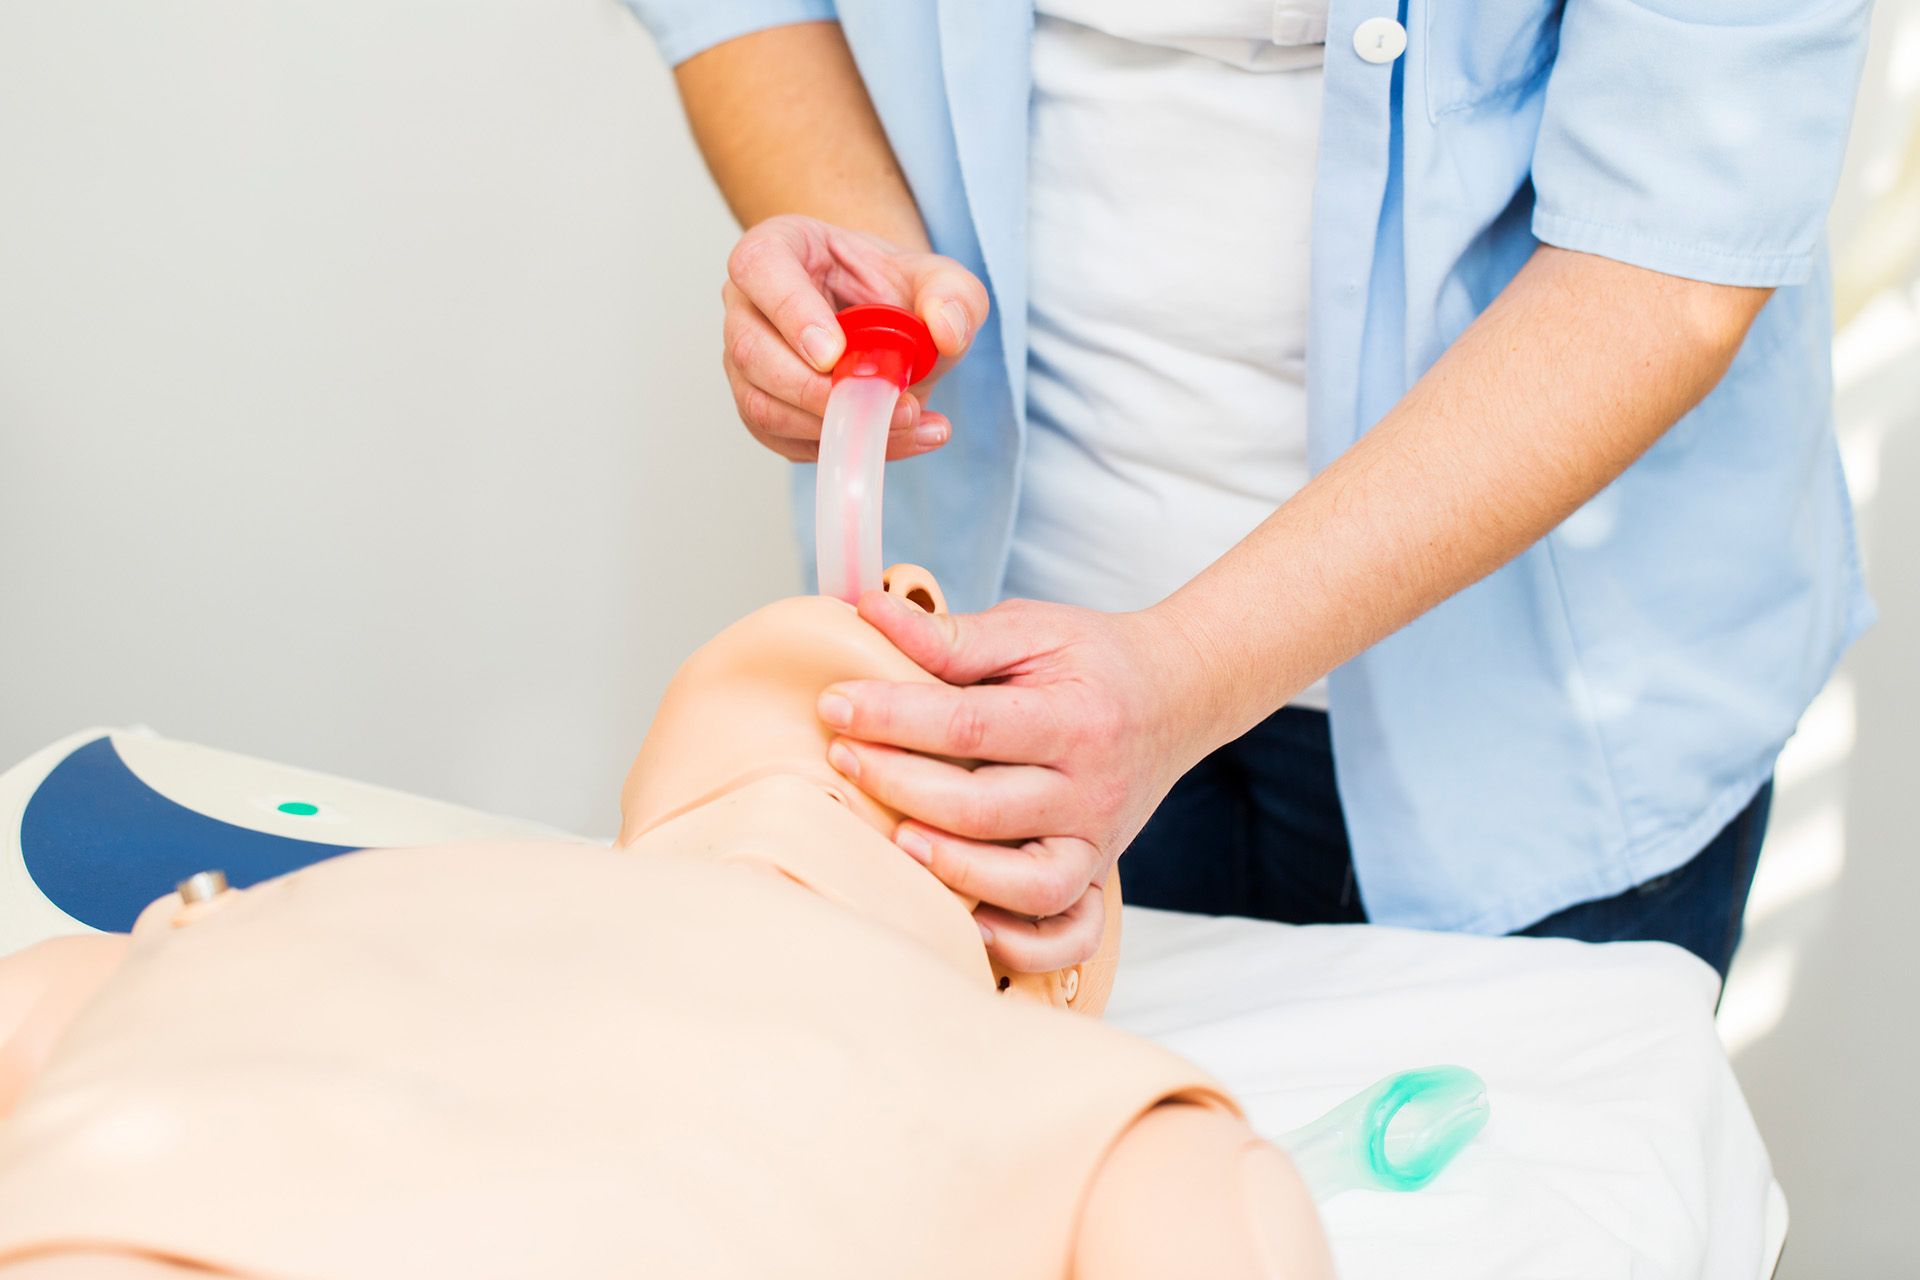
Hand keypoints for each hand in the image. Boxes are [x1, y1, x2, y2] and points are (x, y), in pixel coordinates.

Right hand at [721, 214, 989, 461]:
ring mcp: (746, 363)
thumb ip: (953, 295)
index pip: (760, 270)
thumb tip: (946, 333)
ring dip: (833, 426)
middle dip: (817, 391)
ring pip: (761, 406)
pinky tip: (899, 439)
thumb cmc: (894, 290)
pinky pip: (785, 441)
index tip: (835, 353)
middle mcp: (748, 307)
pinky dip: (843, 449)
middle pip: (752, 352)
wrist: (887, 325)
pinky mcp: (762, 410)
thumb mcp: (938, 279)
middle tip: (886, 402)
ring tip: (907, 421)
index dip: (792, 313)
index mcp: (776, 250)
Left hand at [815, 593, 1221, 972]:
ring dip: (953, 870)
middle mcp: (1092, 789)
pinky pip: (1067, 935)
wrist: (1177, 694)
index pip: (969, 726)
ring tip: (895, 839)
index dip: (893, 717)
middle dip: (899, 786)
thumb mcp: (1031, 629)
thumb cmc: (1092, 661)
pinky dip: (1020, 943)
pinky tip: (966, 919)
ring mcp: (1099, 842)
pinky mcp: (1098, 876)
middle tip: (842, 757)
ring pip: (1027, 887)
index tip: (835, 702)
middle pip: (984, 809)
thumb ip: (953, 634)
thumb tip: (869, 612)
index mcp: (1076, 717)